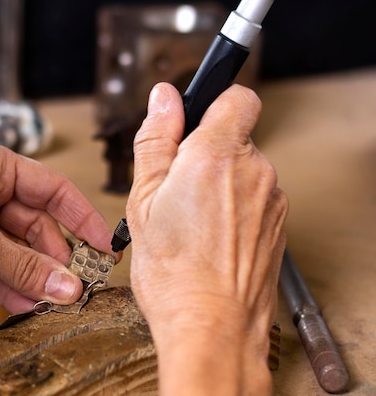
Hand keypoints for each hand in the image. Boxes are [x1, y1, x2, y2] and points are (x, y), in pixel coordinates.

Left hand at [0, 138, 113, 312]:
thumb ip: (24, 265)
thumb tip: (67, 286)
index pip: (52, 189)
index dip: (81, 217)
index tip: (103, 244)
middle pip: (35, 225)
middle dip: (53, 257)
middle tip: (73, 285)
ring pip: (16, 251)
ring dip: (32, 276)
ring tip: (51, 300)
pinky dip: (9, 286)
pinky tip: (25, 303)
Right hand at [126, 83, 287, 394]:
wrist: (212, 325)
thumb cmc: (174, 271)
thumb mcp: (143, 198)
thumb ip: (156, 139)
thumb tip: (164, 98)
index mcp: (216, 154)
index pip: (236, 97)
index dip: (211, 105)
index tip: (191, 123)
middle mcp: (255, 171)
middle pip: (235, 138)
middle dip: (205, 153)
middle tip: (175, 189)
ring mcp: (272, 199)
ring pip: (243, 171)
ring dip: (219, 184)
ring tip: (191, 221)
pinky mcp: (278, 224)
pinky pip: (254, 200)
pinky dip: (233, 210)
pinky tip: (210, 238)